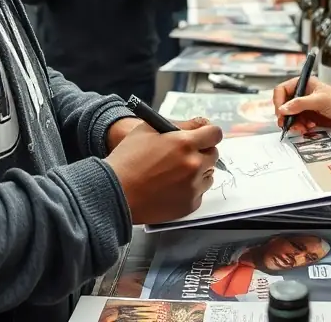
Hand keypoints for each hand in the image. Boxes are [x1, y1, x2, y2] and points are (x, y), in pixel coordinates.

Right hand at [105, 117, 222, 224]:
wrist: (115, 191)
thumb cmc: (128, 158)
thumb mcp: (148, 129)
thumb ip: (178, 125)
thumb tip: (199, 125)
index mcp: (185, 143)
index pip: (214, 134)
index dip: (208, 134)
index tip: (202, 137)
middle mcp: (194, 165)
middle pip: (213, 154)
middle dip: (202, 152)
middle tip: (185, 155)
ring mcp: (193, 187)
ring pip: (208, 174)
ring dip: (198, 171)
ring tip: (175, 173)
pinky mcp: (190, 205)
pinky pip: (199, 192)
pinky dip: (191, 189)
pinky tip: (172, 187)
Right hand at [272, 77, 330, 135]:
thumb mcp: (320, 101)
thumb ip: (300, 104)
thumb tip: (283, 109)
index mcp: (303, 84)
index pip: (282, 90)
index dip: (279, 102)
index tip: (281, 113)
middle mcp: (302, 94)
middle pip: (284, 105)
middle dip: (286, 116)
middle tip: (288, 124)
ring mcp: (305, 107)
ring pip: (290, 116)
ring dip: (294, 123)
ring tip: (303, 128)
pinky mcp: (309, 117)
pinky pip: (298, 123)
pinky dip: (301, 127)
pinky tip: (309, 128)